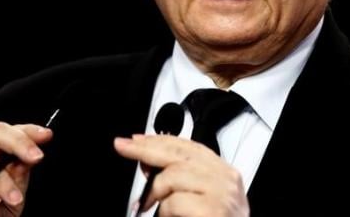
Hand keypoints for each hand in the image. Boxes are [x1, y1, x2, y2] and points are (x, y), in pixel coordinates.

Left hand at [114, 134, 249, 216]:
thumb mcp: (199, 200)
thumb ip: (180, 182)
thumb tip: (148, 165)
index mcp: (224, 173)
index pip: (189, 147)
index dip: (160, 141)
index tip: (137, 140)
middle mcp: (226, 179)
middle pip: (179, 153)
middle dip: (147, 149)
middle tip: (123, 146)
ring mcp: (221, 193)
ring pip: (173, 175)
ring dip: (155, 192)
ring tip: (150, 206)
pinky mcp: (213, 210)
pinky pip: (174, 202)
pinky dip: (164, 212)